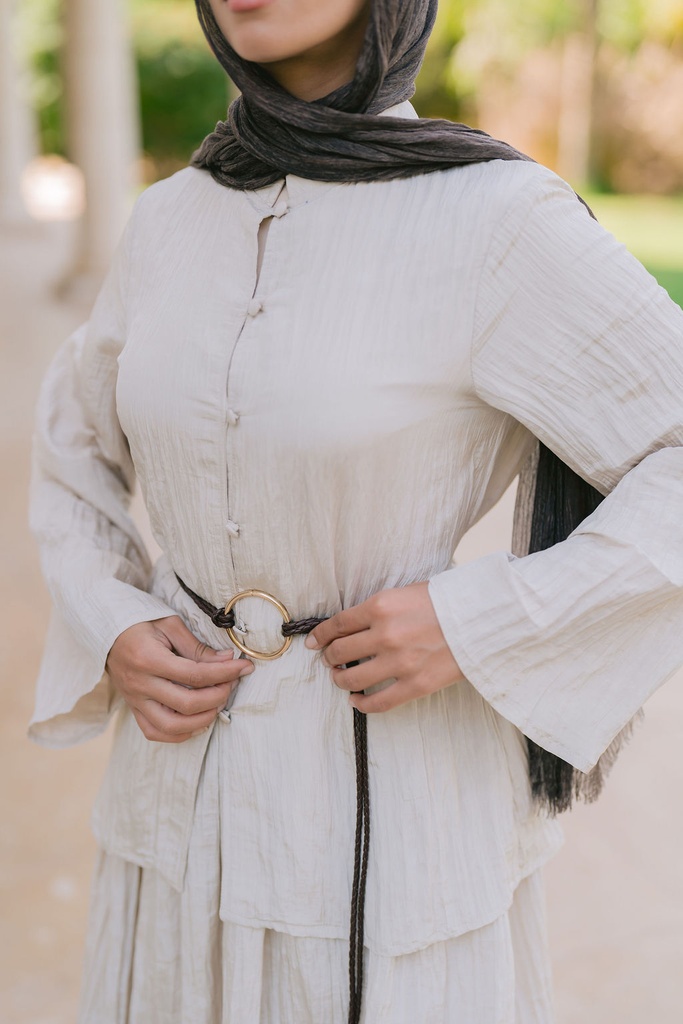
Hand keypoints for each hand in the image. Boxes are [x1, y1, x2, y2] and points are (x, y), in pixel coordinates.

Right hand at [106, 615, 253, 742]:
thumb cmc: (141, 623)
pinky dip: (180, 733)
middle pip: (186, 704)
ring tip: (217, 703)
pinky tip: (197, 721)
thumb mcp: (170, 625)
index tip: (245, 667)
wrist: (106, 632)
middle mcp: (139, 684)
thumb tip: (227, 661)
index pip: (195, 674)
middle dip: (218, 696)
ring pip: (171, 726)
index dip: (225, 673)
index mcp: (148, 659)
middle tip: (232, 684)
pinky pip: (155, 732)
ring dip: (201, 720)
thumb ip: (197, 647)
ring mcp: (134, 700)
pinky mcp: (133, 709)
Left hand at [304, 582, 463, 712]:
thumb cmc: (447, 602)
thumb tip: (352, 626)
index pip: (337, 624)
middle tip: (330, 659)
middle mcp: (385, 634)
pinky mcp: (415, 684)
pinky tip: (356, 700)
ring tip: (342, 679)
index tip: (314, 643)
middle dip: (329, 657)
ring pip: (352, 678)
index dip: (320, 635)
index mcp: (381, 606)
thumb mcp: (406, 593)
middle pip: (339, 651)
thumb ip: (379, 609)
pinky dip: (361, 704)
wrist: (483, 618)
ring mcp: (399, 662)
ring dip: (341, 680)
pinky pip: (378, 702)